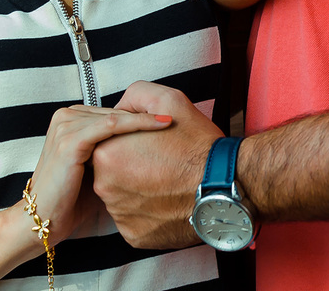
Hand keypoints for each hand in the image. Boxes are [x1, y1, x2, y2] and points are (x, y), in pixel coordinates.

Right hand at [28, 106, 172, 244]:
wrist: (43, 219)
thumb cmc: (72, 197)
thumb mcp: (98, 165)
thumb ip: (114, 148)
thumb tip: (150, 141)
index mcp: (72, 119)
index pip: (115, 111)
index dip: (144, 115)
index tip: (174, 118)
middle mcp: (66, 117)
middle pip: (118, 111)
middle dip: (148, 114)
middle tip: (179, 117)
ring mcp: (66, 126)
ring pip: (117, 116)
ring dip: (147, 118)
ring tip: (174, 121)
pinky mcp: (70, 140)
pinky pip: (111, 126)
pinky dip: (137, 124)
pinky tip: (160, 126)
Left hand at [91, 81, 223, 248]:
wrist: (223, 185)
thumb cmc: (198, 147)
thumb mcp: (170, 100)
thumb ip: (136, 95)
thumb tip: (122, 107)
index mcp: (108, 153)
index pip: (105, 142)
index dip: (129, 140)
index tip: (148, 142)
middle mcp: (106, 186)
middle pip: (111, 171)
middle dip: (132, 165)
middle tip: (162, 160)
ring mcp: (119, 213)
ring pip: (123, 196)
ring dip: (140, 188)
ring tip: (168, 179)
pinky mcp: (133, 234)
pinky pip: (134, 219)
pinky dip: (148, 210)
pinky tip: (168, 198)